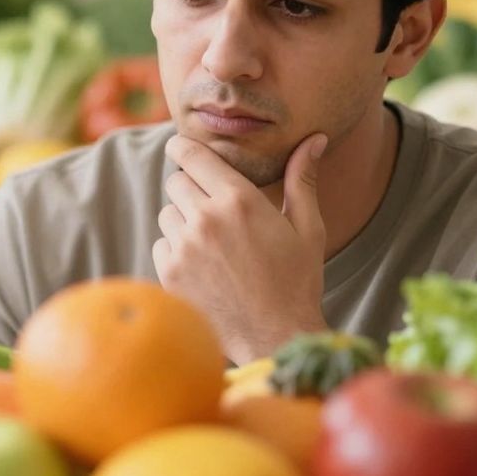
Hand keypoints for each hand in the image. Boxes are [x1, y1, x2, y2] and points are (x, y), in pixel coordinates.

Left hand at [153, 133, 329, 363]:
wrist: (276, 336)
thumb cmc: (297, 280)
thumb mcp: (307, 228)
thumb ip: (302, 179)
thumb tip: (315, 139)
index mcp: (239, 200)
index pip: (192, 155)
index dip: (182, 147)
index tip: (179, 147)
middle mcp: (207, 219)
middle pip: (175, 181)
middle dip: (190, 188)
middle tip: (211, 207)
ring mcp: (185, 247)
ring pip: (167, 214)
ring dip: (182, 221)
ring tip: (212, 243)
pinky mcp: (170, 274)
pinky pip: (161, 245)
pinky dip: (175, 250)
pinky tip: (204, 267)